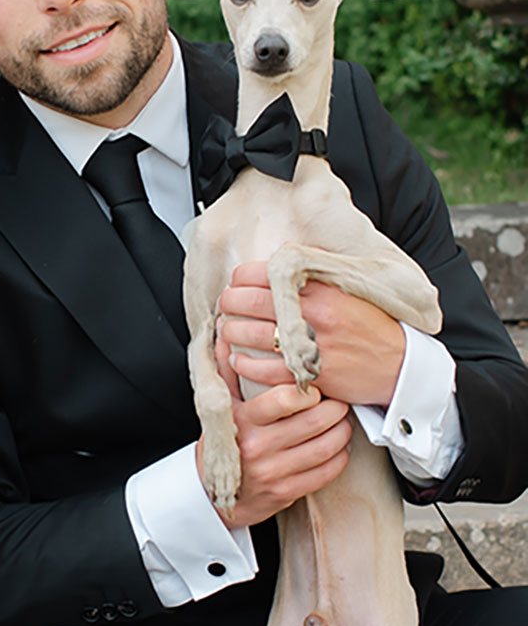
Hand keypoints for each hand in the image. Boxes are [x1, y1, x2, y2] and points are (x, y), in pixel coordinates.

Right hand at [199, 322, 352, 527]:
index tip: (314, 387)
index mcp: (242, 420)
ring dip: (342, 431)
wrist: (215, 496)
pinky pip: (327, 472)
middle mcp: (257, 446)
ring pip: (326, 446)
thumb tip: (225, 332)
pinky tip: (338, 447)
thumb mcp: (221, 407)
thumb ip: (227, 370)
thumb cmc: (224, 443)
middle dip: (335, 408)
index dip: (309, 390)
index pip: (285, 398)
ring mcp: (273, 472)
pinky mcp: (287, 492)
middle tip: (339, 401)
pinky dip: (340, 456)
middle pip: (314, 421)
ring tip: (341, 421)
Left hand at [217, 261, 406, 407]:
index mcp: (324, 288)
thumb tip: (285, 252)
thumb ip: (319, 270)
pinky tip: (237, 358)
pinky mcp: (308, 374)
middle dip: (229, 302)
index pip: (266, 272)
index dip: (243, 277)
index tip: (238, 282)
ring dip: (230, 332)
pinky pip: (260, 369)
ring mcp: (311, 345)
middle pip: (249, 301)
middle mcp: (315, 313)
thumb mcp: (352, 288)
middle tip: (225, 305)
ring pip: (249, 334)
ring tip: (228, 330)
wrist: (400, 366)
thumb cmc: (374, 325)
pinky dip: (242, 363)